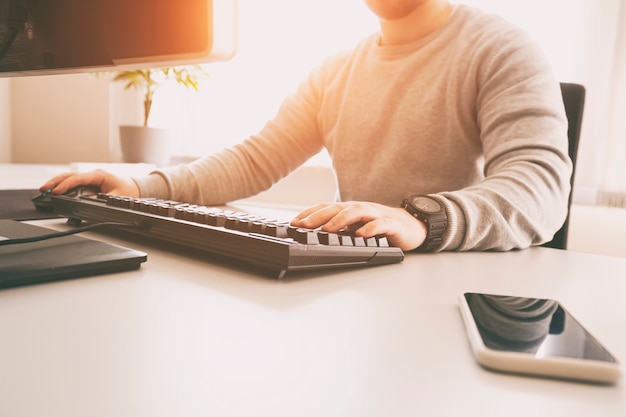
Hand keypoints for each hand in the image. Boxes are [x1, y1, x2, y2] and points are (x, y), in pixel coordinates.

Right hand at [39, 169, 139, 197]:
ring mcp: (90, 178)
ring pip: (70, 178)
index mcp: (99, 175)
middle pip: (70, 176)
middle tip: (44, 189)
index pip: (79, 178)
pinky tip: (55, 190)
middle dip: (56, 182)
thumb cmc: (128, 190)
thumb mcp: (117, 196)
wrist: (135, 188)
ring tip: (45, 190)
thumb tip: (88, 201)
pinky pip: (74, 183)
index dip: (66, 184)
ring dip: (57, 183)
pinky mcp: (89, 183)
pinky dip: (63, 186)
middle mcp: (93, 175)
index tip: (57, 191)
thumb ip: (102, 199)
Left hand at [290, 201, 427, 250]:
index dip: (309, 213)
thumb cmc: (380, 227)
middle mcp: (360, 209)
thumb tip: (314, 235)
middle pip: (337, 208)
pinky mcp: (391, 224)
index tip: (293, 223)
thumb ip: (339, 229)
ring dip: (340, 220)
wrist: (412, 226)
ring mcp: (376, 215)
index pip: (326, 207)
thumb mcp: (356, 228)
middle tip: (303, 226)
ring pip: (356, 212)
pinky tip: (361, 235)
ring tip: (327, 229)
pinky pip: (380, 224)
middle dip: (318, 216)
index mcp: (350, 210)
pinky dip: (370, 229)